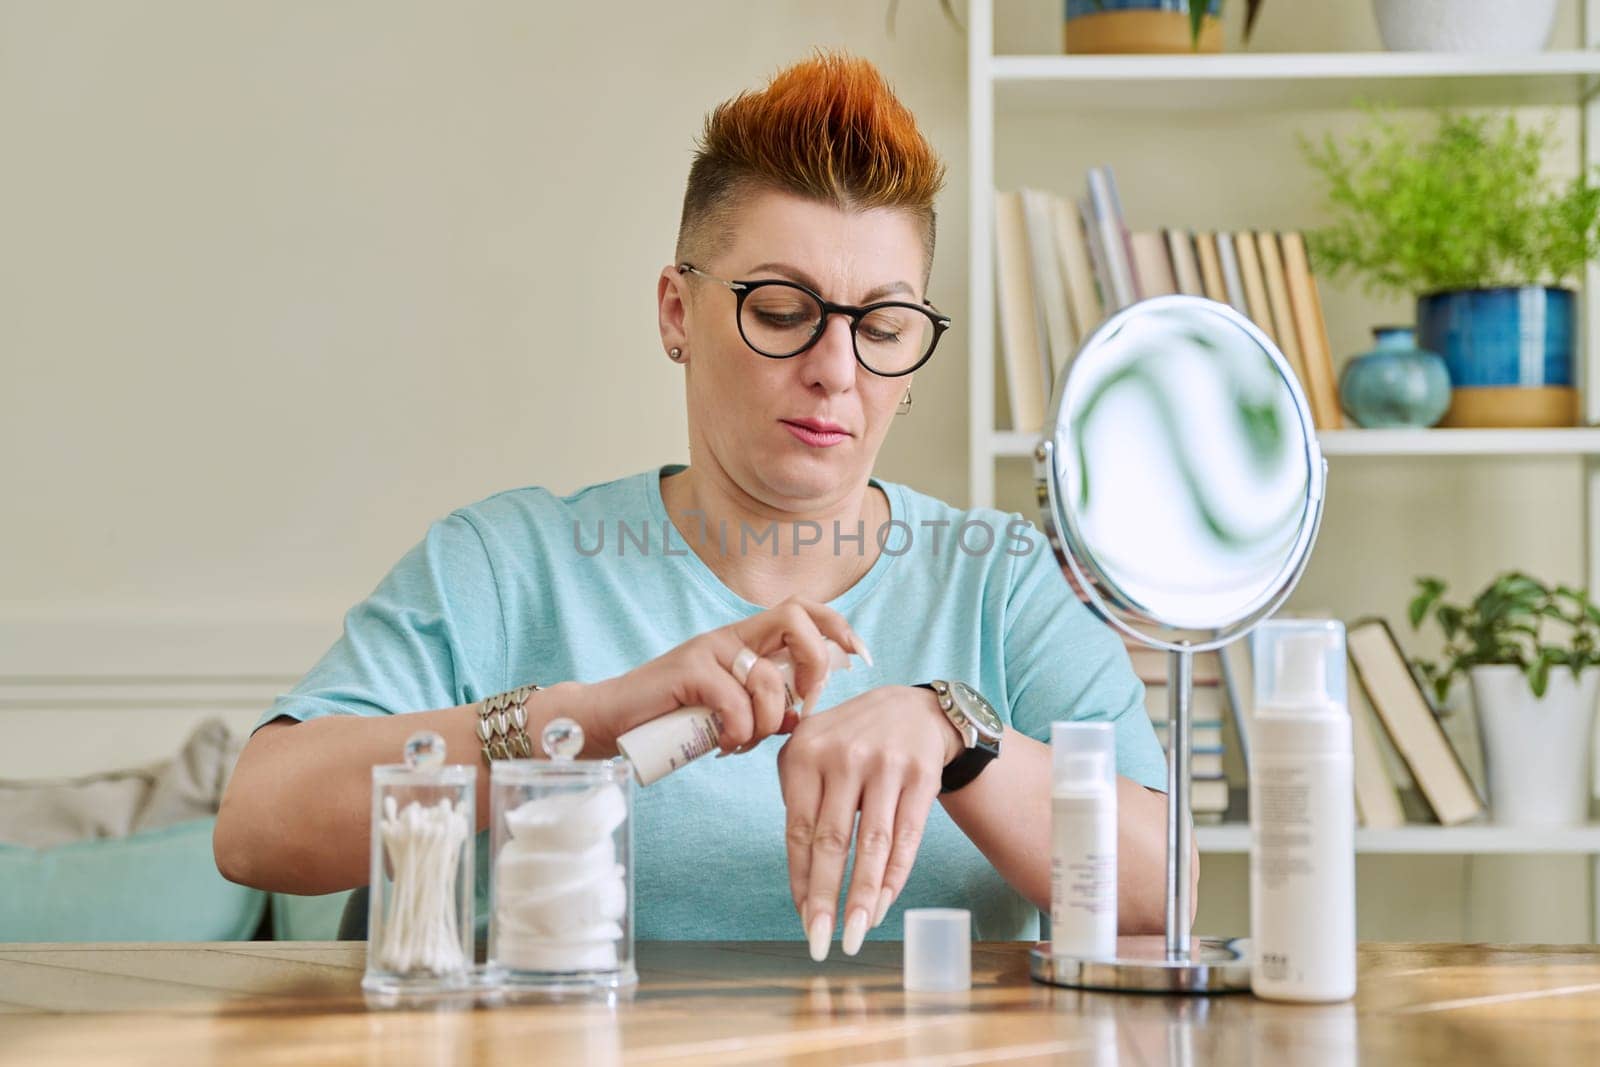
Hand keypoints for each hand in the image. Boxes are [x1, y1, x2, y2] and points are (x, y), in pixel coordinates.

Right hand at [580, 596, 866, 756]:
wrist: (608, 721)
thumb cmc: (670, 720)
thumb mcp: (727, 715)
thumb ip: (763, 709)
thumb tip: (799, 717)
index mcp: (745, 641)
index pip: (803, 611)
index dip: (839, 627)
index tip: (860, 657)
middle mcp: (731, 636)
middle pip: (796, 619)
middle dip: (815, 666)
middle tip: (802, 708)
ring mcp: (709, 649)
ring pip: (768, 675)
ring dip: (768, 720)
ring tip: (743, 742)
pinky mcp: (688, 669)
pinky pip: (734, 700)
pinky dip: (738, 730)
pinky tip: (722, 744)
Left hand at [776, 685, 963, 960]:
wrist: (913, 708)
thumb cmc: (851, 740)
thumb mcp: (813, 749)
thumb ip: (798, 798)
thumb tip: (801, 876)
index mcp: (805, 752)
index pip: (799, 829)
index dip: (800, 879)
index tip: (802, 919)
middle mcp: (844, 756)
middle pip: (832, 841)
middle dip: (825, 898)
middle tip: (820, 942)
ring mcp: (885, 765)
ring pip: (872, 844)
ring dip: (863, 897)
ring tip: (856, 935)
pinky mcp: (921, 775)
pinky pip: (907, 837)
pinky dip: (895, 875)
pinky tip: (884, 904)